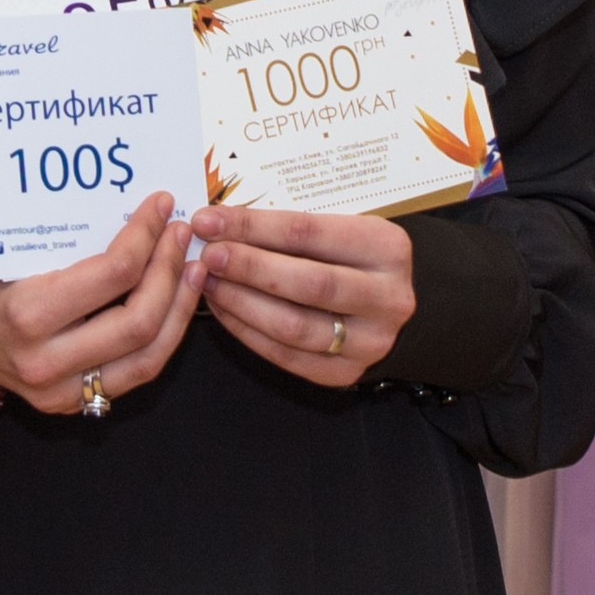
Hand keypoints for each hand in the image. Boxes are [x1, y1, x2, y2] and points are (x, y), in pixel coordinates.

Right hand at [0, 194, 208, 415]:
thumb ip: (57, 232)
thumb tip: (125, 194)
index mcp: (24, 316)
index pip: (113, 276)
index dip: (146, 236)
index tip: (161, 205)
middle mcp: (45, 362)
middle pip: (139, 320)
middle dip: (170, 270)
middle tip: (182, 232)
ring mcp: (60, 391)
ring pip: (149, 356)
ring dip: (179, 308)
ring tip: (193, 267)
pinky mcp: (70, 402)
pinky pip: (134, 372)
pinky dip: (163, 336)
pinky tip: (173, 301)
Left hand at [183, 204, 415, 385]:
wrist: (386, 305)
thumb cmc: (351, 258)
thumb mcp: (336, 231)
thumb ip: (287, 230)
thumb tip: (218, 224)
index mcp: (386, 248)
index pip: (308, 233)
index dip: (252, 227)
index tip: (209, 221)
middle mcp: (387, 297)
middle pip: (307, 283)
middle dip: (248, 268)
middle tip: (208, 255)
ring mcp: (370, 341)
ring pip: (294, 326)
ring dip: (242, 303)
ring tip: (209, 283)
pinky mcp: (345, 373)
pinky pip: (286, 356)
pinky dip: (247, 331)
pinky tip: (223, 309)